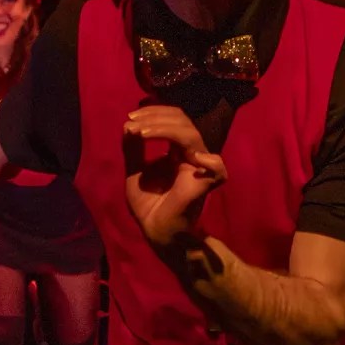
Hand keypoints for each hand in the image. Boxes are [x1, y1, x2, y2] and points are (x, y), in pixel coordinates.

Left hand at [122, 103, 226, 253]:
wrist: (155, 232)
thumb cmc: (148, 205)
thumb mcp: (134, 173)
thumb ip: (133, 150)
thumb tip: (127, 124)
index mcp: (177, 151)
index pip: (173, 120)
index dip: (154, 112)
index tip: (130, 117)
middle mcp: (191, 155)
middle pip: (183, 122)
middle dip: (155, 116)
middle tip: (133, 122)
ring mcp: (199, 167)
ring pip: (191, 136)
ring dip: (164, 128)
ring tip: (141, 132)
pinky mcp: (205, 184)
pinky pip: (217, 167)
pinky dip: (208, 160)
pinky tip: (190, 157)